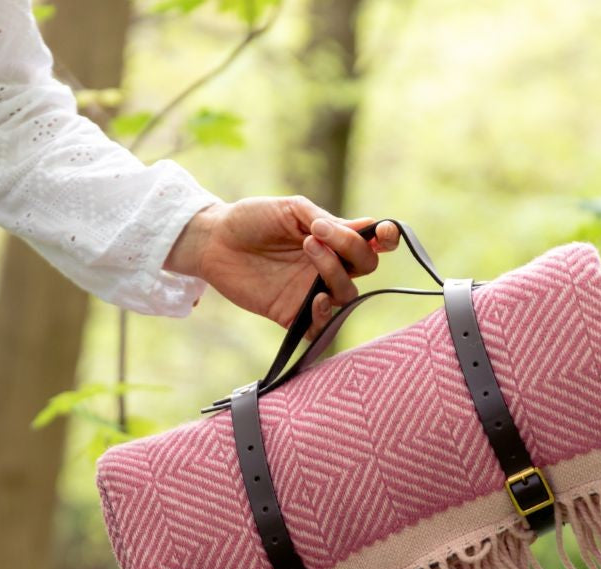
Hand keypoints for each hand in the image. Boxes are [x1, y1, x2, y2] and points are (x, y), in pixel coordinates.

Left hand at [164, 195, 399, 337]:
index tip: (384, 233)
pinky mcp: (292, 315)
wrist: (214, 242)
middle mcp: (328, 266)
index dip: (386, 239)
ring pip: (347, 295)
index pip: (371, 243)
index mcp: (332, 238)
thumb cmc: (251, 219)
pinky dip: (324, 316)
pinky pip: (321, 327)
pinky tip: (315, 300)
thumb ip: (321, 218)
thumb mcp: (289, 209)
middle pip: (366, 267)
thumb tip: (357, 230)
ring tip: (307, 249)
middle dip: (352, 250)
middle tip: (318, 234)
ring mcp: (312, 291)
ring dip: (334, 273)